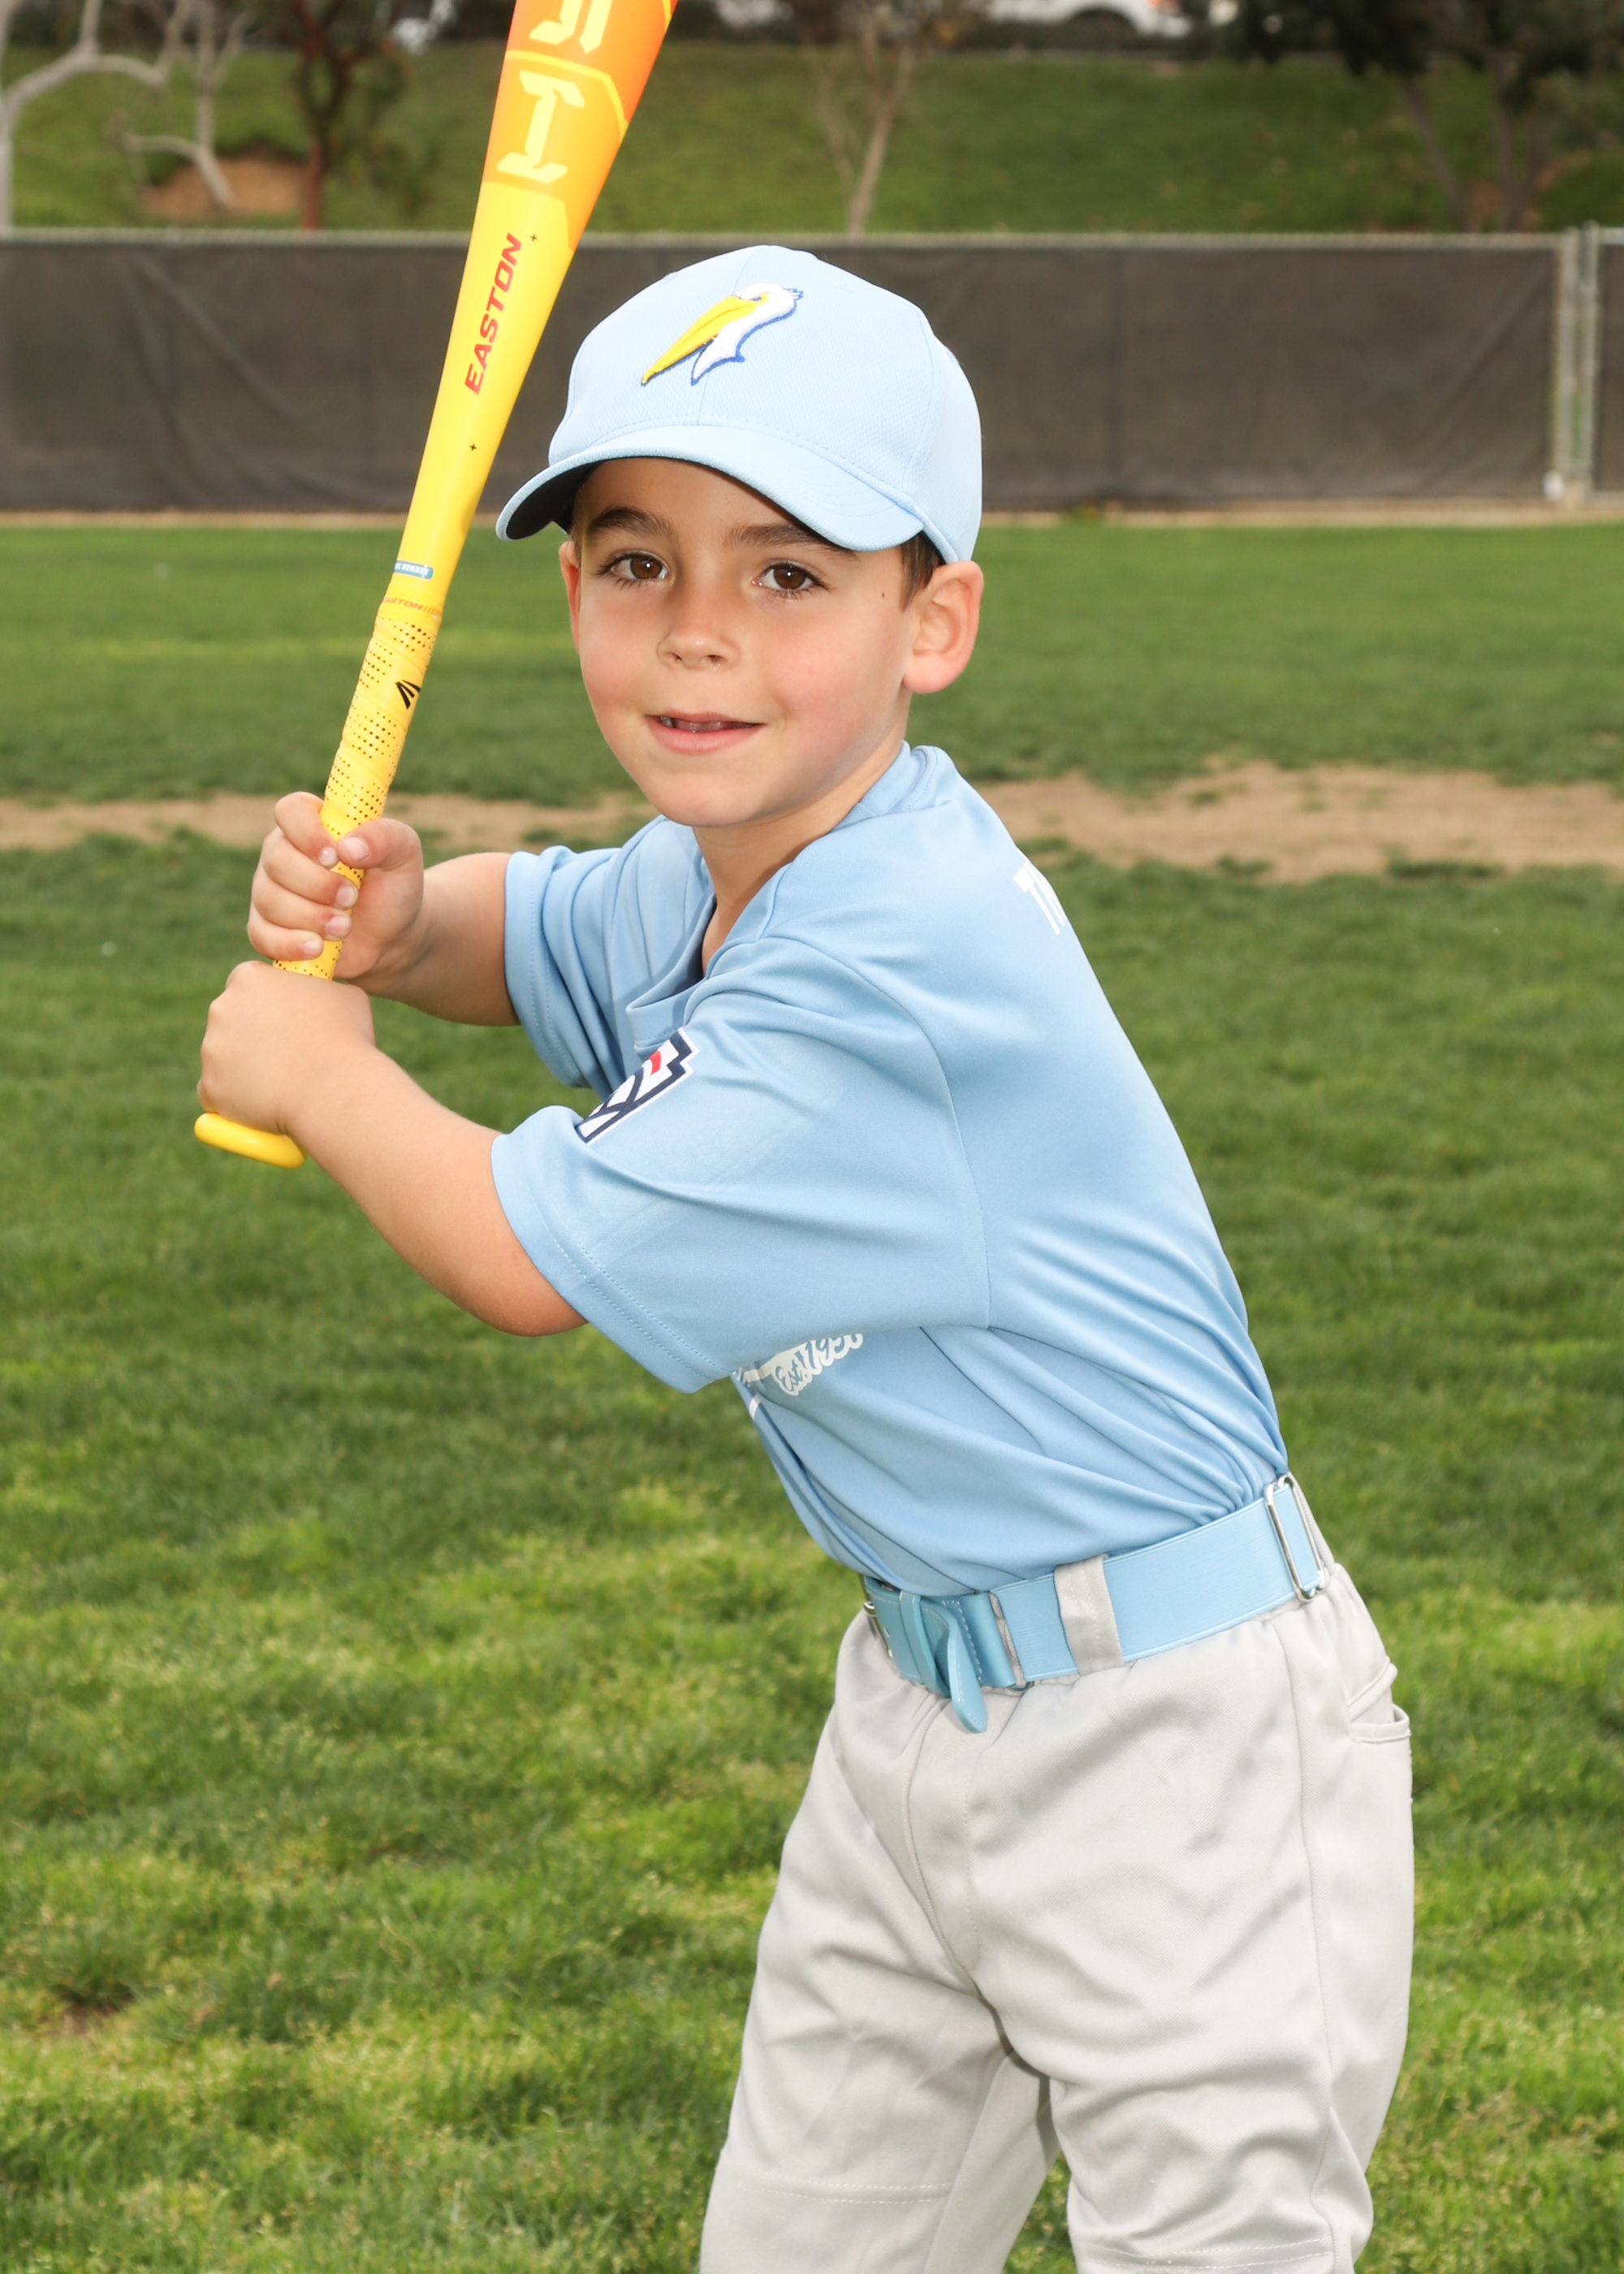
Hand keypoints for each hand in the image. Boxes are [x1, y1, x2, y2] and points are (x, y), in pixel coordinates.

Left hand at [198, 962, 374, 1139]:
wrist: (334, 1091)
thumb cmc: (346, 1040)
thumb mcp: (345, 997)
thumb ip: (321, 990)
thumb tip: (322, 996)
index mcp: (250, 978)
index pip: (247, 984)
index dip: (266, 1003)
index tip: (283, 1018)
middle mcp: (222, 1008)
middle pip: (230, 1020)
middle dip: (251, 1035)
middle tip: (283, 1054)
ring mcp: (212, 1049)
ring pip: (224, 1058)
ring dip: (245, 1068)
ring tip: (282, 1082)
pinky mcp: (210, 1087)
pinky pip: (218, 1093)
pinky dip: (237, 1100)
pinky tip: (264, 1103)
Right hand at [248, 793, 426, 983]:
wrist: (392, 939)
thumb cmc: (394, 888)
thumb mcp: (404, 855)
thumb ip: (384, 838)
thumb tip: (348, 847)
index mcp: (313, 825)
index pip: (290, 811)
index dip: (306, 832)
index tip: (334, 856)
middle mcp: (284, 854)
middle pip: (276, 860)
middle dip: (317, 884)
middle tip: (352, 898)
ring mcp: (271, 891)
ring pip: (269, 899)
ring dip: (311, 917)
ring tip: (344, 927)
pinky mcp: (267, 928)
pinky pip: (262, 935)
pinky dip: (290, 943)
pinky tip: (317, 948)